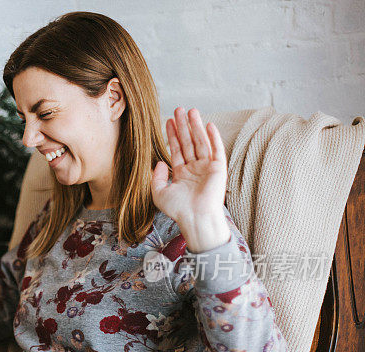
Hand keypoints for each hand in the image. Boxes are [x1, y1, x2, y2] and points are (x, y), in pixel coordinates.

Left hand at [151, 107, 230, 252]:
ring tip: (191, 111)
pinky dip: (213, 137)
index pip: (176, 149)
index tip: (167, 121)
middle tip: (178, 109)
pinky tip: (208, 125)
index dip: (172, 135)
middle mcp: (195, 168)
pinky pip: (216, 149)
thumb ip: (156, 177)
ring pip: (200, 142)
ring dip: (196, 126)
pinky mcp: (218, 169)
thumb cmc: (178, 209)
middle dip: (183, 126)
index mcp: (182, 173)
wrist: (195, 218)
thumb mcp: (159, 192)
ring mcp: (207, 167)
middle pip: (188, 142)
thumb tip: (159, 162)